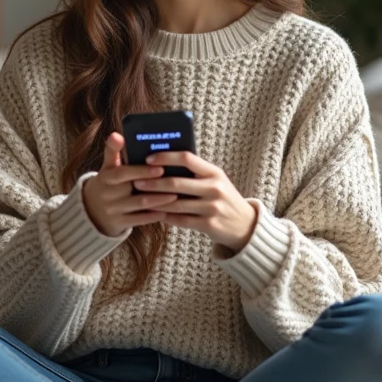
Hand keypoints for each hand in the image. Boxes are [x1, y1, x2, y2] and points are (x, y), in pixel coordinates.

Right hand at [81, 132, 177, 236]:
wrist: (92, 210)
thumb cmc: (107, 183)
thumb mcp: (107, 167)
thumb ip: (113, 151)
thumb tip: (116, 134)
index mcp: (106, 176)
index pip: (123, 172)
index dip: (141, 170)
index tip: (159, 167)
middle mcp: (108, 193)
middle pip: (134, 188)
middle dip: (155, 185)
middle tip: (176, 180)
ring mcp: (113, 210)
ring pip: (140, 204)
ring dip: (159, 200)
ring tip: (176, 195)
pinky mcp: (120, 223)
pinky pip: (140, 220)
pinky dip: (154, 215)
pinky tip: (168, 210)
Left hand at [135, 150, 256, 252]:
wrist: (244, 224)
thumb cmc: (222, 197)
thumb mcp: (215, 180)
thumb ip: (195, 172)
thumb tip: (163, 161)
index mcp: (214, 172)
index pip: (187, 158)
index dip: (166, 157)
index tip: (149, 159)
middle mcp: (214, 188)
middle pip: (176, 183)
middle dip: (153, 183)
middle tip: (137, 181)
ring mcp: (212, 207)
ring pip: (175, 204)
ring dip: (155, 201)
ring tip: (141, 198)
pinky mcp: (208, 224)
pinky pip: (180, 220)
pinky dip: (165, 216)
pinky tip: (154, 213)